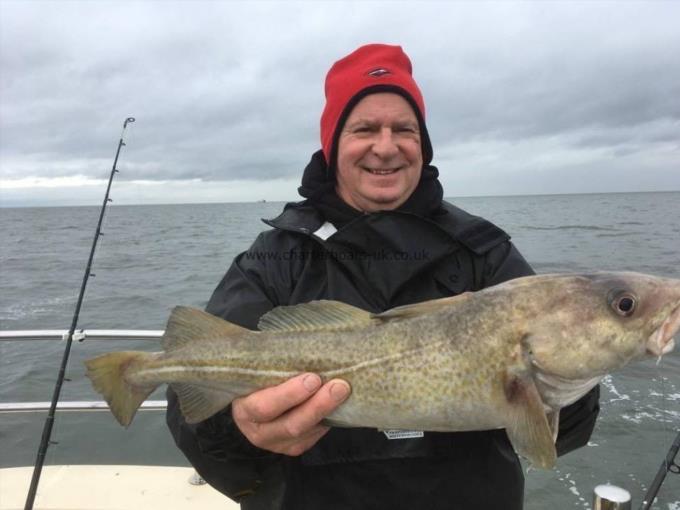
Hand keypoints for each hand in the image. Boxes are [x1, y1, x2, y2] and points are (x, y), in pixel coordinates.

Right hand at [231, 373, 350, 455]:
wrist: (253, 401)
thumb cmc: (256, 378)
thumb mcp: (256, 371)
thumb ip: (271, 363)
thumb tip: (297, 341)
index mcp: (244, 410)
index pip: (265, 407)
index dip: (289, 394)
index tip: (312, 378)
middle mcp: (259, 432)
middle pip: (291, 425)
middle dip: (318, 405)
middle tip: (338, 386)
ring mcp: (277, 443)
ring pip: (306, 433)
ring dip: (327, 412)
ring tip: (343, 391)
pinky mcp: (294, 447)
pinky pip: (313, 436)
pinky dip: (327, 419)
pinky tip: (338, 404)